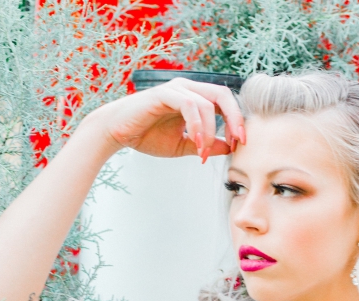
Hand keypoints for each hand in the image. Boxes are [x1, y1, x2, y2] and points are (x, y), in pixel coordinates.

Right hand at [86, 77, 245, 161]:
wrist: (118, 133)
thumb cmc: (148, 136)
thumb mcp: (184, 145)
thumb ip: (207, 145)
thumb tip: (230, 147)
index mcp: (196, 98)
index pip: (225, 103)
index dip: (237, 122)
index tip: (240, 145)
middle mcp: (189, 89)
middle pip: (224, 94)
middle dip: (235, 119)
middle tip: (239, 141)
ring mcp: (177, 89)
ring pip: (207, 104)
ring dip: (210, 132)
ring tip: (202, 153)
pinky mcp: (165, 93)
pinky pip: (189, 105)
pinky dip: (197, 126)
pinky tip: (195, 143)